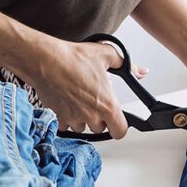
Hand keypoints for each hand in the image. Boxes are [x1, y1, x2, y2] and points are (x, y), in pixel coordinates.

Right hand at [23, 37, 143, 138]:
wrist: (45, 61)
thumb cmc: (74, 58)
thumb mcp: (106, 55)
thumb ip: (127, 65)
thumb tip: (140, 71)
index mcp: (107, 105)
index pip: (120, 131)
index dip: (120, 127)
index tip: (117, 120)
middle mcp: (92, 115)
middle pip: (101, 128)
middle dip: (100, 118)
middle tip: (95, 101)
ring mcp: (74, 118)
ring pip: (83, 127)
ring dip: (83, 118)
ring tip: (81, 100)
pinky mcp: (59, 117)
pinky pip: (67, 125)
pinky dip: (68, 117)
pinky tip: (68, 102)